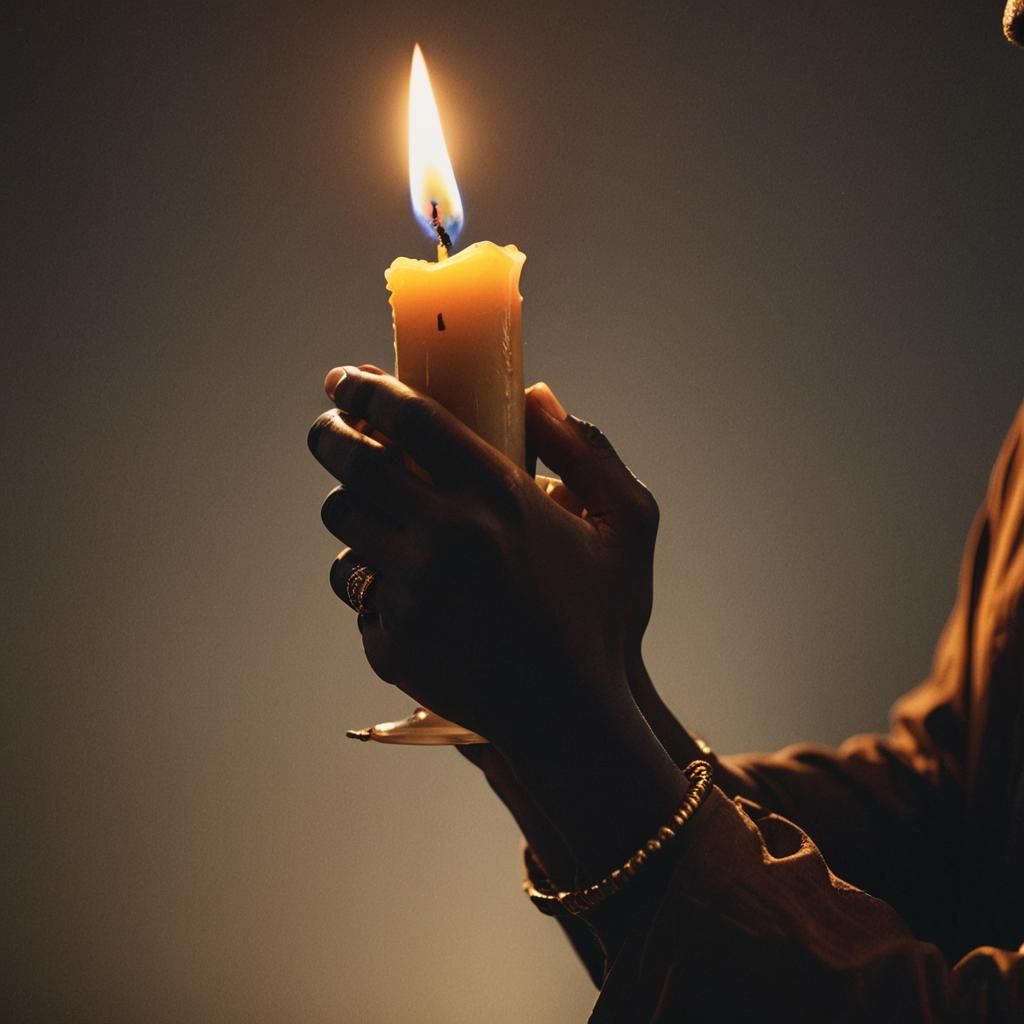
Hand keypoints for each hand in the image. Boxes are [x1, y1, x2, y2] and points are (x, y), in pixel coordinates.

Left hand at [308, 365, 657, 747]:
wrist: (571, 716)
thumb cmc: (602, 619)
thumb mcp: (629, 526)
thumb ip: (590, 451)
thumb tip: (539, 396)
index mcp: (498, 497)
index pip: (409, 418)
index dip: (367, 390)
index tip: (347, 379)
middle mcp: (446, 537)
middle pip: (353, 464)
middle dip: (329, 433)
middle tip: (329, 428)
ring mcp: (413, 592)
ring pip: (343, 523)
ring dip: (346, 503)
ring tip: (362, 501)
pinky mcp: (393, 639)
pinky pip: (353, 586)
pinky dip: (364, 572)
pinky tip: (387, 572)